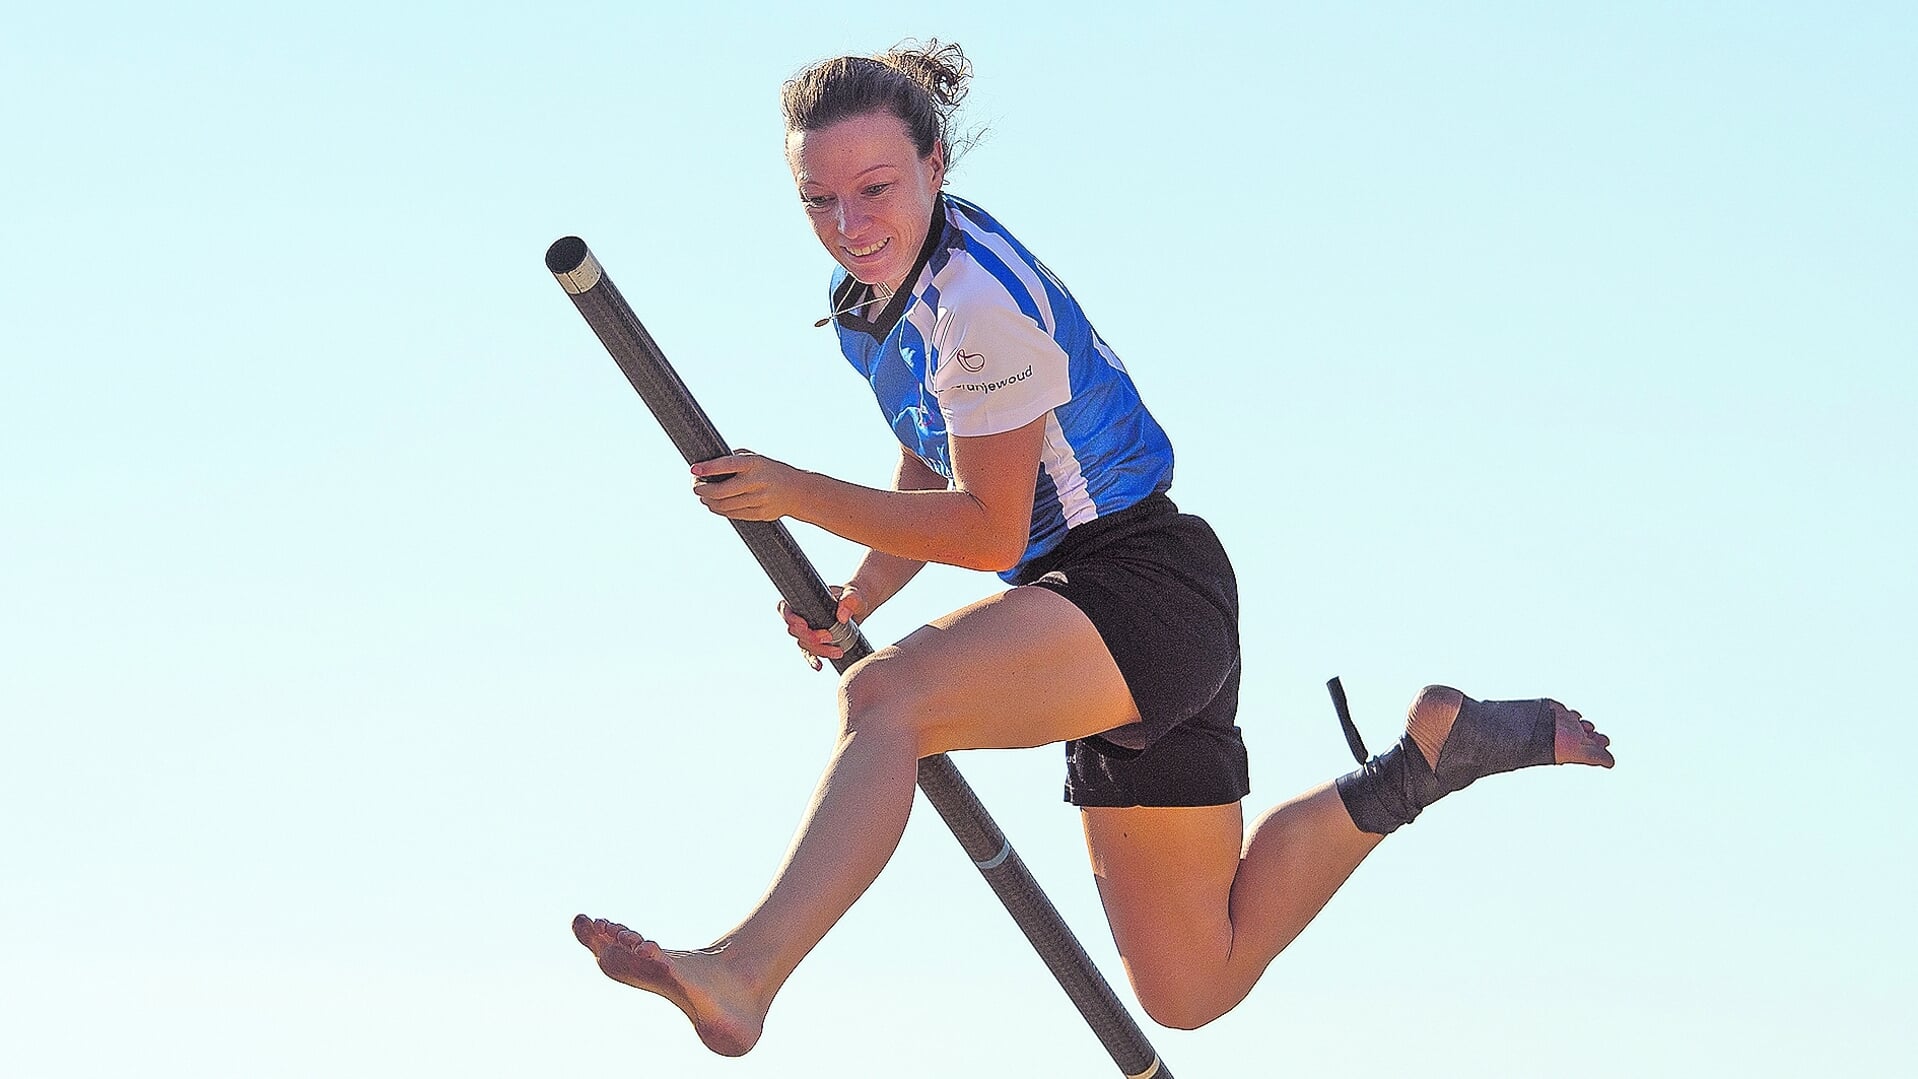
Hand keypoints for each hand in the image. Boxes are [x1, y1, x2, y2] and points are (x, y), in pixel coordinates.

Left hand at [690, 450, 809, 521]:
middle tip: (695, 486)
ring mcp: (758, 500)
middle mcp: (756, 482)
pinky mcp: (759, 514)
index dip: (709, 468)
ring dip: (708, 501)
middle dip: (702, 490)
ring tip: (703, 496)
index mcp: (755, 464)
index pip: (728, 465)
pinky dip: (719, 510)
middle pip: (721, 491)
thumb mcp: (757, 459)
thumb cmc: (771, 472)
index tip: (693, 469)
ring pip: (724, 505)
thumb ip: (736, 460)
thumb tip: (709, 465)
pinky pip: (732, 514)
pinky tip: (714, 505)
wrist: (798, 492)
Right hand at [780, 584, 868, 670]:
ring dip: (819, 650)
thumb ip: (850, 600)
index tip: (804, 625)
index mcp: (805, 600)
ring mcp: (809, 631)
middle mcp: (803, 616)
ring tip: (838, 650)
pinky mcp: (817, 642)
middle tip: (829, 636)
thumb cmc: (854, 596)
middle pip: (795, 631)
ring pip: (804, 645)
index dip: (790, 618)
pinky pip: (810, 654)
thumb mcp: (855, 595)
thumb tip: (842, 617)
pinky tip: (819, 666)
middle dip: (810, 637)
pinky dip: (813, 661)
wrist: (859, 607)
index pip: (786, 609)